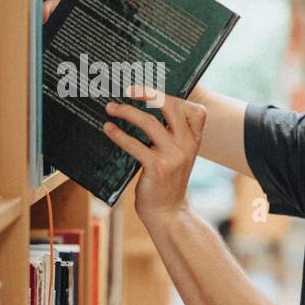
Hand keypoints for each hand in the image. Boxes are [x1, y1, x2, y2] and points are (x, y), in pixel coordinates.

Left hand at [102, 84, 206, 221]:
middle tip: (129, 91)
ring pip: (149, 122)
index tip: (149, 91)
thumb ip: (170, 136)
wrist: (168, 212)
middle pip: (171, 107)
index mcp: (194, 141)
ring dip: (126, 111)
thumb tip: (144, 111)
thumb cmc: (167, 182)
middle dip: (148, 94)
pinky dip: (118, 134)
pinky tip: (108, 129)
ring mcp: (173, 156)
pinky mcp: (157, 168)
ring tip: (111, 107)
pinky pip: (135, 145)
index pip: (195, 111)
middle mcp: (187, 145)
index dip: (172, 96)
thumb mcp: (177, 156)